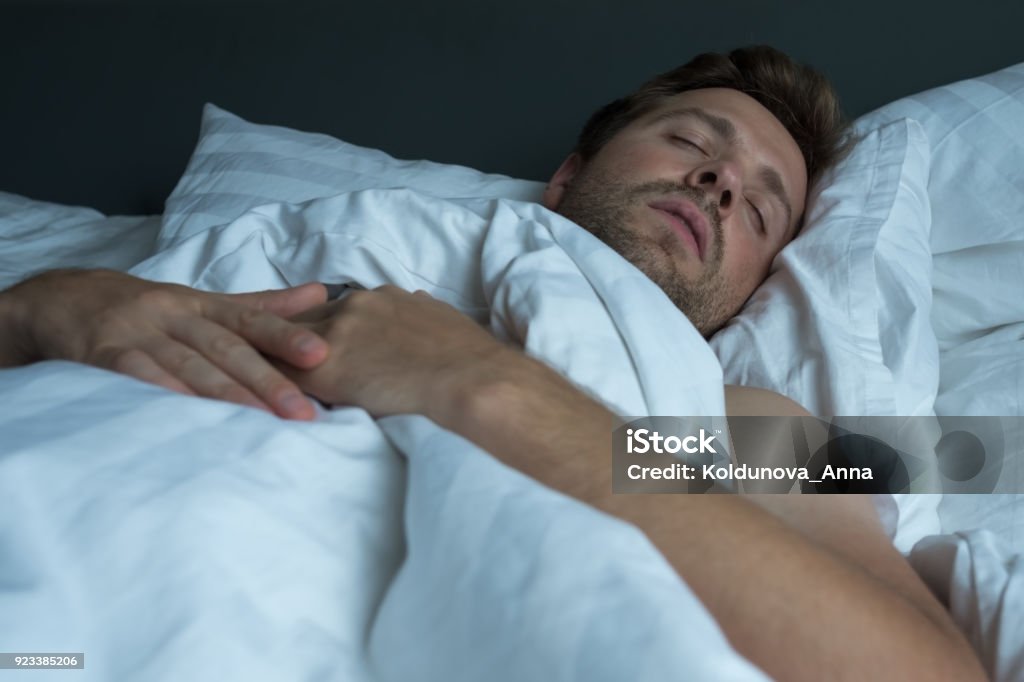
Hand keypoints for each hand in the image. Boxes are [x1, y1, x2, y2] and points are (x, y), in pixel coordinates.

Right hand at [1, 269, 329, 419]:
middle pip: (224, 347)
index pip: (248, 319)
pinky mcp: (100, 353)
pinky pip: (133, 374)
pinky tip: (184, 411)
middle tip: (301, 411)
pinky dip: (159, 391)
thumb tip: (319, 294)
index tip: (321, 353)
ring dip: (223, 394)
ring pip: (186, 364)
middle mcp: (172, 314)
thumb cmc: (146, 310)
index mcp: (200, 304)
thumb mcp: (201, 302)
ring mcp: (136, 332)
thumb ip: (258, 305)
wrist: (58, 300)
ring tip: (258, 420)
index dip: (284, 335)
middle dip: (265, 380)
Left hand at [280, 285, 515, 419]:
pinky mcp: (325, 369)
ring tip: (251, 379)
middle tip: (267, 358)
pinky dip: (271, 386)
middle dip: (288, 342)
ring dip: (274, 361)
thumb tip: (414, 308)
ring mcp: (337, 334)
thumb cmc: (470, 361)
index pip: (334, 310)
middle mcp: (354, 306)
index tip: (312, 346)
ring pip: (285, 344)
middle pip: (302, 320)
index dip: (321, 331)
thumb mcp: (440, 321)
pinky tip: (261, 400)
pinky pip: (284, 375)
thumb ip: (415, 313)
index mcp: (381, 298)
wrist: (473, 382)